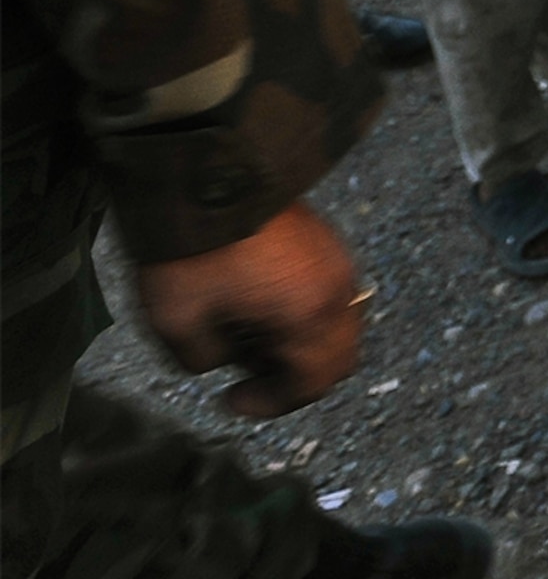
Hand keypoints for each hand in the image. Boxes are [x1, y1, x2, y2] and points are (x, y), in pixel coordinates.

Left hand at [135, 203, 364, 418]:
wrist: (205, 176)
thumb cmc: (195, 255)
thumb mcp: (178, 325)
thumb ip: (204, 360)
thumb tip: (221, 357)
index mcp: (309, 318)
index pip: (310, 383)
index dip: (272, 403)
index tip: (232, 399)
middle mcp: (335, 291)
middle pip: (338, 356)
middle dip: (296, 376)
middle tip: (252, 375)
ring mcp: (336, 259)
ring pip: (337, 322)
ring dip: (302, 341)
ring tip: (252, 334)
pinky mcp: (326, 237)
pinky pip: (328, 290)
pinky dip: (303, 310)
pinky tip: (261, 299)